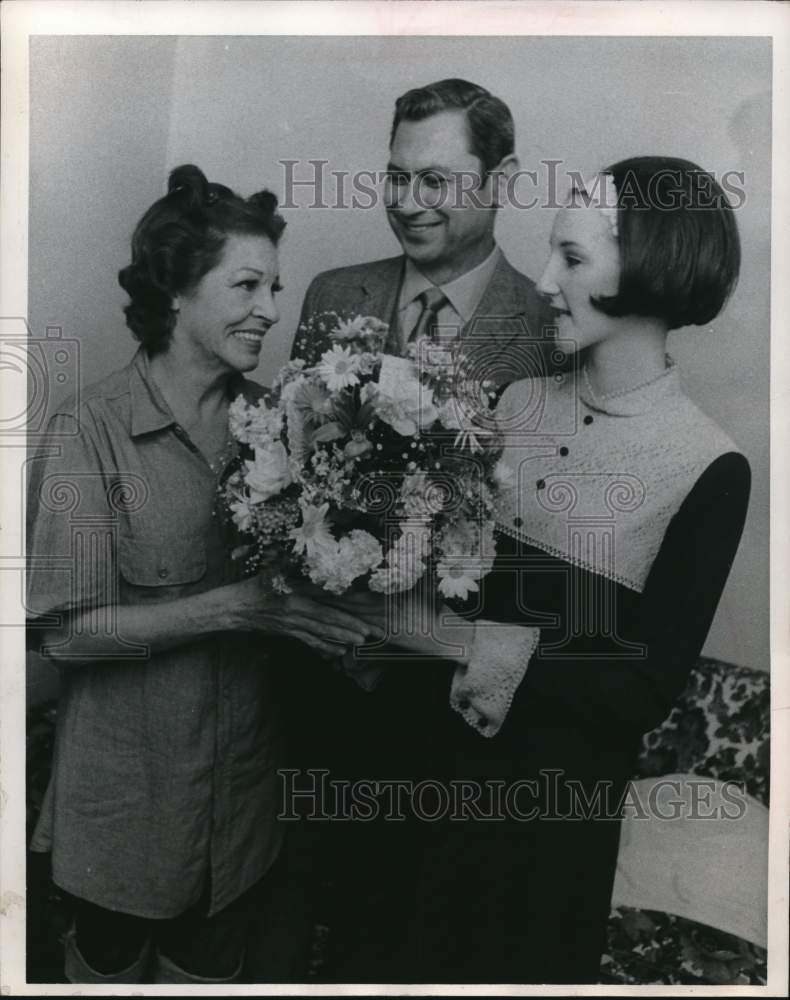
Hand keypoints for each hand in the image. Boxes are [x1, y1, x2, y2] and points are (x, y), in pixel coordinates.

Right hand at [224, 575, 382, 657]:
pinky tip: (338, 652)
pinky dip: (324, 647)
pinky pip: (309, 641)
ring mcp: (291, 623)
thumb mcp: (271, 568)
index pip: (324, 594)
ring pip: (320, 631)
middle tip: (370, 630)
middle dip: (350, 624)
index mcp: (293, 589)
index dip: (344, 598)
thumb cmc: (252, 586)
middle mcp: (294, 608)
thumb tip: (306, 550)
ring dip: (341, 637)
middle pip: (326, 617)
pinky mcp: (287, 632)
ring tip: (360, 641)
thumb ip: (289, 560)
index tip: (364, 601)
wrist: (231, 608)